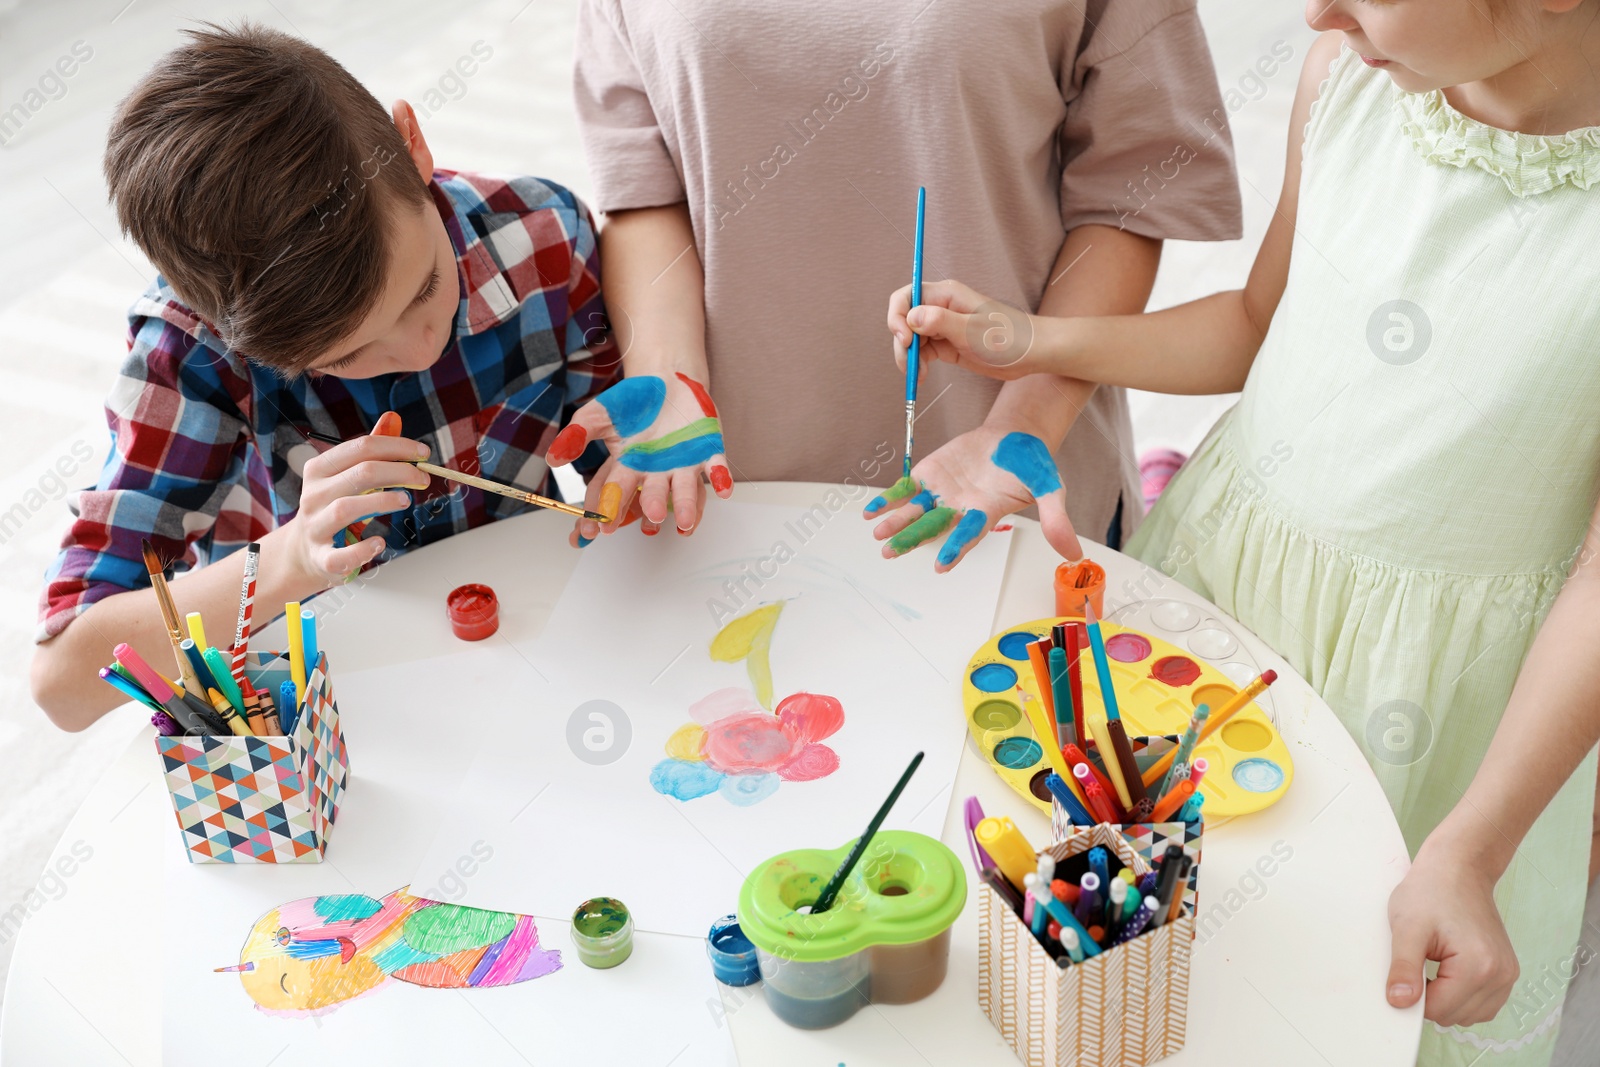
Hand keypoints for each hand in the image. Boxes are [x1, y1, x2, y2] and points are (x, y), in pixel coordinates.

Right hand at [290, 416, 429, 584]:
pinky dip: (363, 549)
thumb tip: (392, 418)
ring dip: (382, 502)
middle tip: (423, 478)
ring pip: (347, 508)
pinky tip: (380, 542)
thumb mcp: (345, 476)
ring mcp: (316, 527)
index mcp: (320, 469)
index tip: (423, 453)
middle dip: (399, 471)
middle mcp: (314, 495)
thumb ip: (369, 451)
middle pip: (361, 474)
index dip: (397, 447)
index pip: (362, 447)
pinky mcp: (322, 558)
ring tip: (405, 500)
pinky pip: (342, 554)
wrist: (304, 551)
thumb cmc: (333, 507)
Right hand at [547, 372, 732, 544]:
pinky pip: (716, 467)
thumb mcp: (599, 414)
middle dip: (649, 507)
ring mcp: (684, 464)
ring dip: (686, 505)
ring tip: (684, 522)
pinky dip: (721, 478)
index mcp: (629, 468)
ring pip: (686, 490)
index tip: (598, 529)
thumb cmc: (632, 402)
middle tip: (647, 520)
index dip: (606, 511)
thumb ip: (577, 435)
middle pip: (652, 495)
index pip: (615, 494)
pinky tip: (724, 489)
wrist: (667, 380)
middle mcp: (657, 473)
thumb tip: (553, 458)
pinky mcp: (708, 452)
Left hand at [864, 425, 1082, 569]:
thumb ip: (1056, 518)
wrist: (1014, 436)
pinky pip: (906, 489)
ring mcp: (942, 492)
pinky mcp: (930, 474)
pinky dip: (889, 498)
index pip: (968, 534)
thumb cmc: (1032, 463)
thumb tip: (1074, 555)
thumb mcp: (1049, 487)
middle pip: (933, 527)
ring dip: (896, 522)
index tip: (940, 563)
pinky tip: (871, 510)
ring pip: (916, 511)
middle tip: (890, 551)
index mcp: (986, 513)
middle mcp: (960, 508)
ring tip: (878, 532)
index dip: (954, 547)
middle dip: (912, 538)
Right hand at [887, 279, 1041, 381]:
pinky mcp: (948, 345)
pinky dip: (919, 364)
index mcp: (946, 295)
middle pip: (904, 320)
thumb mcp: (973, 331)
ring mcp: (943, 327)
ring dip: (909, 357)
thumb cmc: (1010, 337)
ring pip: (911, 338)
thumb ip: (940, 322)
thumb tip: (911, 317)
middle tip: (909, 365)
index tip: (904, 340)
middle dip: (902, 342)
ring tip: (919, 375)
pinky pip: (923, 352)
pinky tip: (923, 376)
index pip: (906, 297)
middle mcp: (941, 308)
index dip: (897, 317)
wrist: (1033, 354)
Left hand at [1386, 835, 1518, 1026]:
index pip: (1438, 1011)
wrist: (1459, 867)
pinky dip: (1460, 995)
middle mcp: (1501, 975)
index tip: (1404, 970)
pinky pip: (1481, 1004)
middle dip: (1430, 997)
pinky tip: (1446, 969)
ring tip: (1434, 961)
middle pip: (1454, 1016)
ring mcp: (1508, 975)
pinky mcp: (1506, 972)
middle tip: (1420, 959)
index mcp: (1479, 966)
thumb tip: (1399, 1003)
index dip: (1413, 996)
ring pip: (1469, 1015)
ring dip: (1446, 998)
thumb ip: (1403, 968)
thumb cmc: (1431, 890)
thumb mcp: (1406, 927)